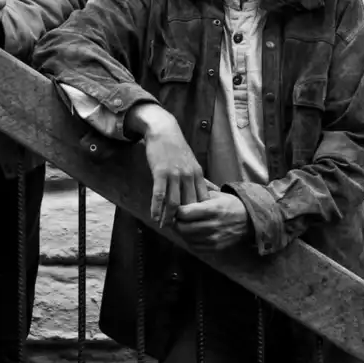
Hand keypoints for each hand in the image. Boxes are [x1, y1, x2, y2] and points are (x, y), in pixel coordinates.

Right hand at [125, 103, 207, 227]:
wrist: (163, 131)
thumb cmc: (176, 148)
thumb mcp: (192, 162)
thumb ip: (198, 179)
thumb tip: (210, 192)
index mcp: (197, 174)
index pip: (202, 200)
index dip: (198, 215)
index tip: (195, 225)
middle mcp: (188, 176)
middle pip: (189, 204)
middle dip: (185, 220)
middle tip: (180, 232)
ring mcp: (175, 175)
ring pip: (174, 203)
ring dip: (169, 217)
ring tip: (165, 227)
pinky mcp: (160, 173)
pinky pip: (159, 195)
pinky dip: (156, 208)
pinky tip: (153, 217)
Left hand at [175, 191, 251, 252]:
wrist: (248, 220)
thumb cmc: (229, 204)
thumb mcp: (215, 195)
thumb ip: (197, 197)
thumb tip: (178, 200)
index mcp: (212, 209)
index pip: (184, 213)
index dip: (177, 210)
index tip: (177, 208)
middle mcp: (212, 225)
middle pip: (182, 228)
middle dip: (176, 223)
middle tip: (176, 219)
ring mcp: (214, 238)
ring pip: (187, 239)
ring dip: (181, 233)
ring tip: (183, 226)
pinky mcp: (215, 248)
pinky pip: (195, 248)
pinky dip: (189, 241)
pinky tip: (191, 235)